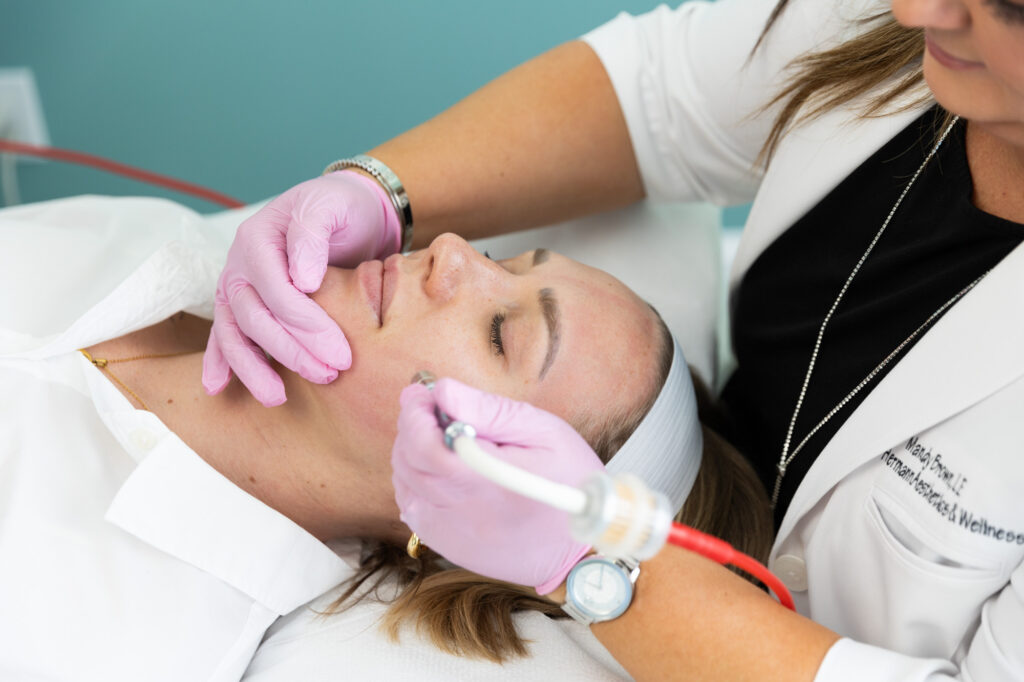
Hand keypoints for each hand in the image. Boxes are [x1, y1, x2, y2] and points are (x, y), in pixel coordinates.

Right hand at [202, 171, 401, 405]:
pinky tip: (218, 388)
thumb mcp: (331, 206)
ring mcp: (238, 286)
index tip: (340, 353)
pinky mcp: (246, 304)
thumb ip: (313, 234)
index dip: (306, 326)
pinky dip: (220, 361)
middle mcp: (239, 264)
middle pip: (255, 318)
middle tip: (329, 374)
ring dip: (252, 370)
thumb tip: (302, 279)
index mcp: (257, 239)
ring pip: (234, 333)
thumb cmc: (341, 207)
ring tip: (276, 398)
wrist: (346, 208)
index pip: (277, 292)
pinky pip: (226, 334)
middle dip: (290, 352)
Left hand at [392, 378, 602, 593]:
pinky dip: (414, 485)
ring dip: (410, 454)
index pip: (425, 444)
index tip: (422, 392)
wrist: (580, 548)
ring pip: (405, 486)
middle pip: (409, 463)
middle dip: (411, 427)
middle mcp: (462, 509)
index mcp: (486, 478)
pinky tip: (437, 471)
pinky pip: (413, 512)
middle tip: (427, 407)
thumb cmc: (572, 482)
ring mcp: (451, 533)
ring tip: (435, 435)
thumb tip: (443, 391)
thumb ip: (491, 411)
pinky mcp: (450, 547)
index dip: (414, 414)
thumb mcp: (545, 432)